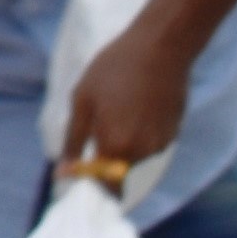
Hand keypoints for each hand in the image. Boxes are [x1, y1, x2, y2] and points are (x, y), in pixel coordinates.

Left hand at [60, 11, 194, 181]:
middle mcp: (143, 153)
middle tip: (92, 141)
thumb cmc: (114, 70)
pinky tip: (132, 114)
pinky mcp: (173, 135)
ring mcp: (161, 145)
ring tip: (114, 116)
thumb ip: (74, 140)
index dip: (89, 182)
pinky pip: (149, 150)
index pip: (105, 187)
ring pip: (136, 164)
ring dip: (121, 153)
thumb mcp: (83, 100)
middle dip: (104, 169)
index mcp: (117, 146)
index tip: (76, 170)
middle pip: (121, 178)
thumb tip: (63, 171)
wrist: (160, 50)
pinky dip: (137, 142)